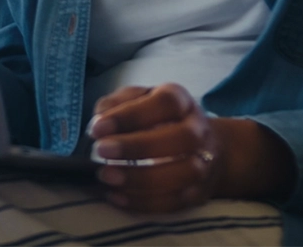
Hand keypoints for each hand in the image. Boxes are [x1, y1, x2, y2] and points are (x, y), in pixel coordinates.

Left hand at [87, 84, 219, 211]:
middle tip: (102, 151)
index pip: (165, 103)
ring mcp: (203, 163)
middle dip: (139, 147)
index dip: (131, 115)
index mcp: (181, 101)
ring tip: (107, 176)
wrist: (197, 146)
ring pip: (184, 173)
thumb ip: (116, 104)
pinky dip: (145, 202)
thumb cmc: (156, 119)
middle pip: (182, 138)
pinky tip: (118, 196)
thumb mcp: (136, 100)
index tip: (99, 128)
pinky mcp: (198, 192)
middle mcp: (198, 130)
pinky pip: (176, 202)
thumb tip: (99, 123)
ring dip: (142, 179)